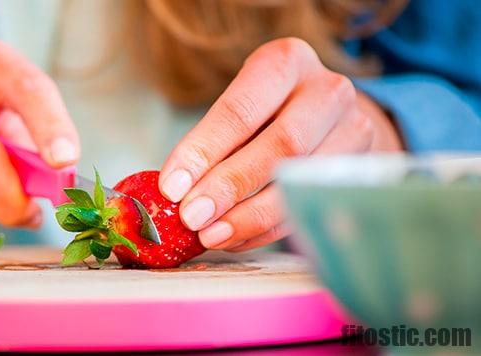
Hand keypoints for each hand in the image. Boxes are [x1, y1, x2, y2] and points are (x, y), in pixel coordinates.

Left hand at [158, 37, 401, 251]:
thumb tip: (175, 192)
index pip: (240, 110)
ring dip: (250, 216)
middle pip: (280, 145)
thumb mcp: (241, 105)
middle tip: (192, 217)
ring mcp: (354, 130)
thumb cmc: (268, 111)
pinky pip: (311, 206)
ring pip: (301, 180)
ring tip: (211, 235)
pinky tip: (236, 238)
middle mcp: (327, 91)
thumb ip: (211, 143)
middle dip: (229, 186)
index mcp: (286, 62)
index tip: (172, 188)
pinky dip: (268, 229)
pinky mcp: (362, 169)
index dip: (203, 152)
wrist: (330, 116)